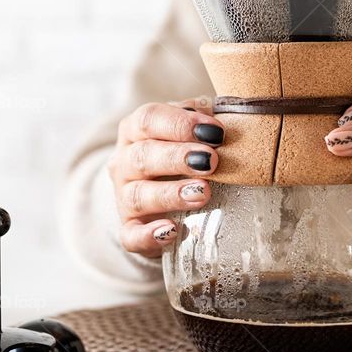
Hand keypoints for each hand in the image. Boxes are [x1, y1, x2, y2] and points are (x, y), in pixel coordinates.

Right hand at [108, 99, 222, 257]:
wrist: (158, 197)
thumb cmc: (180, 153)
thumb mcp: (189, 131)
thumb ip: (203, 119)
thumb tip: (227, 116)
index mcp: (136, 130)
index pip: (148, 119)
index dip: (180, 124)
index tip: (215, 132)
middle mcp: (124, 162)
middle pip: (143, 156)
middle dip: (177, 157)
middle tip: (211, 161)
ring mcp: (123, 197)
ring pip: (138, 196)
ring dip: (170, 194)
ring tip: (202, 193)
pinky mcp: (129, 228)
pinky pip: (131, 235)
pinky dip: (149, 235)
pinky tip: (172, 231)